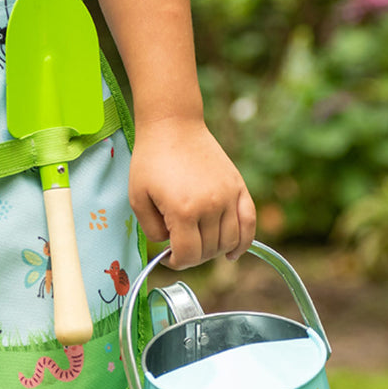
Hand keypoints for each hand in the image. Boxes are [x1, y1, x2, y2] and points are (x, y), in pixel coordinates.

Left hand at [129, 117, 256, 268]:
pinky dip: (244, 242)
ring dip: (213, 251)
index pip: (188, 255)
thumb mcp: (138, 198)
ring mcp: (229, 196)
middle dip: (191, 257)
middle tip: (179, 247)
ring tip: (199, 245)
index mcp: (184, 211)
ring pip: (229, 241)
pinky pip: (249, 222)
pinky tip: (232, 253)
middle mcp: (211, 206)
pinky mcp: (239, 187)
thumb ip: (152, 230)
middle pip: (208, 251)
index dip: (175, 262)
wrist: (173, 125)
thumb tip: (170, 245)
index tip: (167, 256)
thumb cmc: (151, 160)